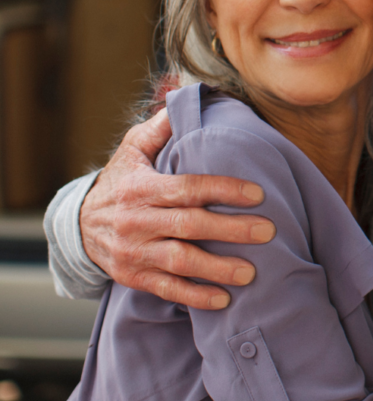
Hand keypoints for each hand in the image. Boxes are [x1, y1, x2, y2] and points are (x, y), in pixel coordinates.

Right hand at [80, 108, 274, 308]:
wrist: (78, 225)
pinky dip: (195, 296)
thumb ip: (161, 128)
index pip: (189, 188)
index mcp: (142, 188)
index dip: (224, 191)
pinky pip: (167, 289)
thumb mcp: (133, 148)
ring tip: (251, 272)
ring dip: (217, 269)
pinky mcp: (133, 277)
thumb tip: (186, 102)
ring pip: (180, 263)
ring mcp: (135, 253)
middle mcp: (138, 222)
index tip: (258, 194)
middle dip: (231, 230)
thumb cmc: (120, 180)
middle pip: (191, 227)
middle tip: (267, 231)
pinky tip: (223, 298)